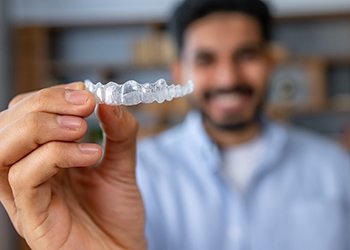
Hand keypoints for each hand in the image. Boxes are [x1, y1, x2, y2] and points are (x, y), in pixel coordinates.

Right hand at [0, 82, 145, 249]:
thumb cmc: (116, 213)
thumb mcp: (121, 164)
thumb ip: (119, 133)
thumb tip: (108, 100)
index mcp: (43, 156)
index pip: (25, 114)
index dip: (51, 96)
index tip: (85, 92)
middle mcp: (27, 172)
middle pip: (8, 125)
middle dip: (45, 104)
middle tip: (85, 104)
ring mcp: (24, 196)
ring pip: (3, 149)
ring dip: (42, 127)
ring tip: (82, 127)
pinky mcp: (29, 217)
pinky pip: (24, 178)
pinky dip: (56, 156)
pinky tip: (91, 155)